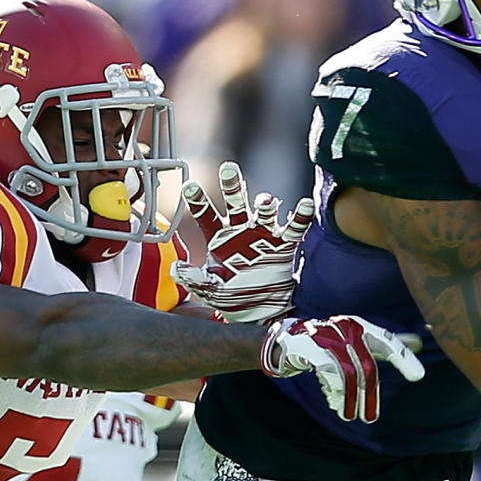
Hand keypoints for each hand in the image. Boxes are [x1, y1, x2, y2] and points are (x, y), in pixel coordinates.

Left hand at [170, 161, 314, 322]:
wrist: (258, 312)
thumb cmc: (231, 296)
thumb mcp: (209, 289)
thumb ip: (194, 279)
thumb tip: (176, 269)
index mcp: (219, 238)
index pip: (206, 215)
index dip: (198, 200)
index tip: (189, 186)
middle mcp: (241, 231)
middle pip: (235, 203)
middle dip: (232, 186)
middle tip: (228, 168)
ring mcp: (263, 236)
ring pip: (264, 213)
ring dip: (265, 205)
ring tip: (265, 202)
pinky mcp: (284, 246)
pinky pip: (294, 229)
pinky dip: (300, 217)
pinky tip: (305, 206)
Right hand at [258, 315, 424, 422]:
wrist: (293, 339)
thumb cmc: (335, 342)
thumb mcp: (361, 341)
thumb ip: (388, 343)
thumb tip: (421, 341)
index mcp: (361, 326)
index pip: (387, 341)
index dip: (403, 358)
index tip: (419, 376)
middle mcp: (346, 328)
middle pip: (366, 365)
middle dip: (370, 395)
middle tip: (370, 418)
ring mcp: (328, 337)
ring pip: (347, 374)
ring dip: (350, 398)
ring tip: (350, 415)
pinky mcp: (311, 349)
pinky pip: (329, 375)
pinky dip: (335, 392)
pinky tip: (335, 403)